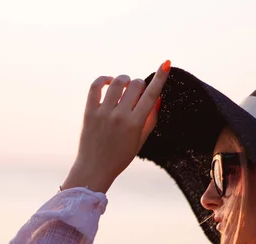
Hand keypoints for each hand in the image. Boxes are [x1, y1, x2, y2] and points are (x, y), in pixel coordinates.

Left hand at [61, 60, 170, 192]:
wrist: (95, 168)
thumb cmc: (121, 157)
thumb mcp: (141, 140)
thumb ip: (150, 118)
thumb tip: (157, 97)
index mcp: (135, 124)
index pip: (151, 94)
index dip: (160, 77)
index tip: (166, 63)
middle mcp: (120, 115)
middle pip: (135, 84)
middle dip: (140, 85)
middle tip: (136, 94)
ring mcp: (103, 112)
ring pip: (117, 81)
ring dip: (124, 81)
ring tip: (124, 88)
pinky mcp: (89, 111)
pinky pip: (96, 85)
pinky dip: (103, 79)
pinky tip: (108, 83)